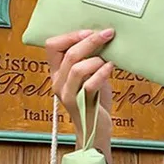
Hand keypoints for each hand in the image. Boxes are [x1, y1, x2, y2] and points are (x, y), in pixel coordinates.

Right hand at [45, 28, 115, 152]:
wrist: (96, 132)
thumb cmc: (96, 103)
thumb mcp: (92, 78)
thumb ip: (92, 62)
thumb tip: (104, 40)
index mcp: (57, 73)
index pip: (52, 46)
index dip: (70, 35)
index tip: (90, 31)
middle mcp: (58, 82)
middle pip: (68, 54)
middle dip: (89, 41)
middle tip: (108, 34)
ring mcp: (67, 94)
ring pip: (76, 67)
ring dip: (96, 58)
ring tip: (109, 59)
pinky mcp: (80, 104)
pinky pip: (89, 84)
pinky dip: (102, 73)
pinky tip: (111, 67)